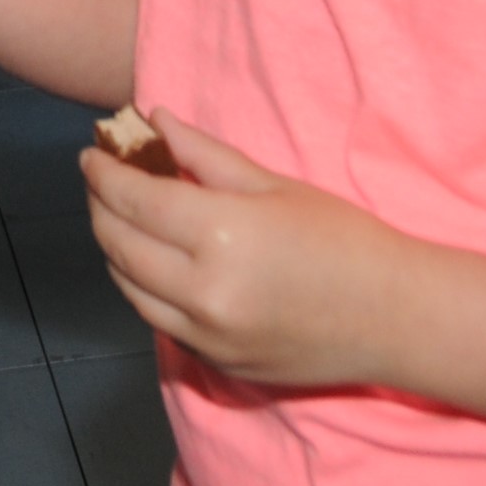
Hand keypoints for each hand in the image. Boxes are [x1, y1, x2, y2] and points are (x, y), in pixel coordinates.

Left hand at [87, 110, 412, 390]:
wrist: (394, 317)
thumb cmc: (342, 238)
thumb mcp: (273, 184)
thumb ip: (204, 154)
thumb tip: (154, 120)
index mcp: (221, 236)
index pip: (133, 200)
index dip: (104, 174)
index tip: (90, 154)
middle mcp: (204, 293)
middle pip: (118, 245)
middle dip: (99, 207)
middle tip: (100, 181)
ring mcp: (208, 337)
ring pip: (129, 290)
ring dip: (114, 250)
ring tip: (119, 218)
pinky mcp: (218, 365)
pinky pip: (159, 322)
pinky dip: (144, 289)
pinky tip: (154, 263)